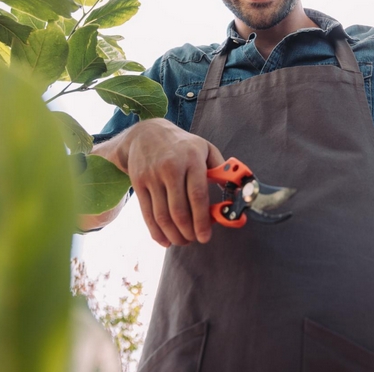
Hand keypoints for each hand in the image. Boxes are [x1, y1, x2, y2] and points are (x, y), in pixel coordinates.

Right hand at [93, 119, 223, 246]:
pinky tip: (164, 240)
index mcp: (191, 159)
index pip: (197, 196)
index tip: (206, 237)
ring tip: (182, 240)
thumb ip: (221, 169)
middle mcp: (170, 168)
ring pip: (162, 215)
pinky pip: (147, 213)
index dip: (202, 220)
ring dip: (173, 235)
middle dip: (188, 232)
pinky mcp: (138, 182)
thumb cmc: (181, 144)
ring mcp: (152, 176)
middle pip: (179, 210)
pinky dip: (156, 231)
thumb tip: (235, 192)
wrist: (145, 133)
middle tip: (195, 239)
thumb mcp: (204, 148)